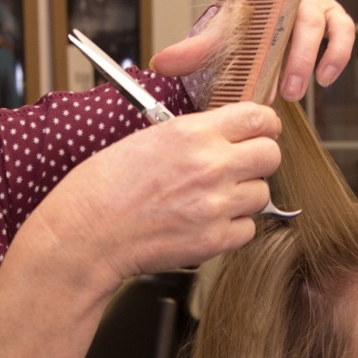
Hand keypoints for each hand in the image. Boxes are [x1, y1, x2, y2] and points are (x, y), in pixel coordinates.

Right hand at [25, 103, 282, 289]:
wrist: (87, 234)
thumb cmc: (103, 187)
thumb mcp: (147, 138)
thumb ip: (193, 134)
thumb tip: (224, 133)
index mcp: (192, 133)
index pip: (258, 117)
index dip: (262, 125)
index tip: (258, 132)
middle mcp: (210, 166)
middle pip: (271, 155)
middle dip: (257, 160)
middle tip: (239, 166)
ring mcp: (215, 205)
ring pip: (262, 194)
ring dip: (243, 196)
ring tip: (211, 199)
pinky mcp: (214, 240)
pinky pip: (247, 229)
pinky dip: (232, 227)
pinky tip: (204, 222)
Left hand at [151, 0, 354, 101]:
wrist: (265, 5)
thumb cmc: (245, 21)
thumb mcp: (220, 33)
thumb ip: (193, 50)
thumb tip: (160, 63)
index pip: (264, 9)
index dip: (263, 42)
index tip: (255, 73)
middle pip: (297, 18)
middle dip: (292, 58)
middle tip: (283, 92)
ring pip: (323, 24)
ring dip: (314, 58)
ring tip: (301, 91)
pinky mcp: (333, 13)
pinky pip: (344, 31)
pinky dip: (338, 54)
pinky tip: (326, 79)